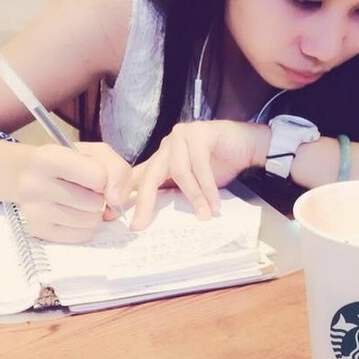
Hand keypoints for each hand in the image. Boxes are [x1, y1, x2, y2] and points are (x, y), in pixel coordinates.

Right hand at [15, 141, 130, 242]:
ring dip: (93, 212)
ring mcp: (34, 211)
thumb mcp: (94, 152)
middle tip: (85, 188)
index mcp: (48, 158)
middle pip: (95, 203)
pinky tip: (73, 212)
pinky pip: (82, 235)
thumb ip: (116, 169)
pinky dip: (85, 225)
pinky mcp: (37, 231)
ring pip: (90, 221)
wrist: (25, 172)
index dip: (105, 178)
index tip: (96, 174)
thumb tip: (117, 201)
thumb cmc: (66, 160)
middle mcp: (34, 186)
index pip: (99, 177)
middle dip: (98, 196)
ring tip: (79, 199)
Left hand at [106, 120, 269, 230]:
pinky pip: (200, 165)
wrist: (248, 145)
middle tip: (139, 225)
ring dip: (194, 197)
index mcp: (162, 157)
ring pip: (179, 172)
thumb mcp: (192, 183)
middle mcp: (167, 144)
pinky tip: (215, 203)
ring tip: (205, 216)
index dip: (125, 196)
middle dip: (144, 202)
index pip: (139, 177)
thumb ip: (173, 192)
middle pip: (151, 175)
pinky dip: (207, 187)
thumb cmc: (221, 165)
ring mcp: (182, 136)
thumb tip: (150, 217)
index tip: (109, 218)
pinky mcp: (200, 133)